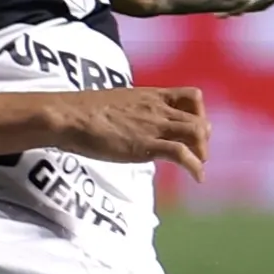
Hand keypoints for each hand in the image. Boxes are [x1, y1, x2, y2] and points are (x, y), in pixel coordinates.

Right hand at [52, 87, 209, 179]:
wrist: (70, 116)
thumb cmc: (83, 111)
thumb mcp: (116, 103)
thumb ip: (131, 111)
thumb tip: (129, 123)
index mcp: (151, 96)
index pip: (192, 97)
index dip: (199, 114)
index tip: (192, 129)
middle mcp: (157, 109)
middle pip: (199, 118)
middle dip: (203, 138)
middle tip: (196, 153)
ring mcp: (153, 127)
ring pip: (197, 132)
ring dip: (202, 152)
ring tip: (197, 165)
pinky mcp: (146, 145)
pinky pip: (182, 154)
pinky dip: (195, 167)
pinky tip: (197, 177)